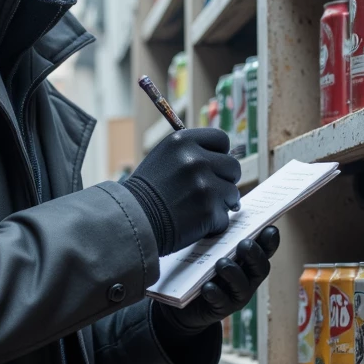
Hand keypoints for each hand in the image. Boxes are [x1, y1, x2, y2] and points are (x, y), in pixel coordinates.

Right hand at [121, 127, 240, 256]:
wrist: (131, 220)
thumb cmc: (144, 193)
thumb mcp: (162, 158)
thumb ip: (190, 153)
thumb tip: (221, 158)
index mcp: (182, 141)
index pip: (221, 139)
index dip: (220, 154)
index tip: (215, 166)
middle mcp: (195, 159)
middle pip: (233, 166)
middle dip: (224, 180)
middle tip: (208, 192)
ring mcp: (204, 185)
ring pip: (232, 193)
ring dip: (220, 204)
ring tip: (198, 209)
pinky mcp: (209, 210)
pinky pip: (224, 217)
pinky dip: (213, 224)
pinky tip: (194, 222)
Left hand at [157, 225, 279, 334]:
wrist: (183, 303)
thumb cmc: (200, 268)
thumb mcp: (210, 249)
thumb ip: (220, 234)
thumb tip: (221, 208)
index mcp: (248, 260)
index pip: (266, 249)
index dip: (270, 241)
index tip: (269, 229)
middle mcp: (247, 278)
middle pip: (261, 268)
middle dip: (254, 255)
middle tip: (244, 245)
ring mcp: (235, 295)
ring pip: (242, 286)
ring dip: (234, 273)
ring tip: (221, 264)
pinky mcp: (220, 309)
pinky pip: (221, 302)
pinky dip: (215, 293)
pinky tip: (207, 286)